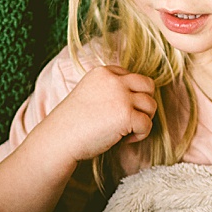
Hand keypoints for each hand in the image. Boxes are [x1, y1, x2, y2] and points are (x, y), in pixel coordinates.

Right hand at [40, 65, 155, 163]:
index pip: (132, 77)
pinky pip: (147, 124)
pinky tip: (123, 140)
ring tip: (126, 131)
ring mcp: (121, 97)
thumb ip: (111, 89)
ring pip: (151, 105)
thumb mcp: (90, 93)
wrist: (60, 139)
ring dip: (143, 120)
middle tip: (131, 119)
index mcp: (103, 72)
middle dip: (144, 103)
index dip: (130, 95)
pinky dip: (140, 134)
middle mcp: (114, 80)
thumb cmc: (73, 123)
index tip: (117, 111)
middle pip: (148, 86)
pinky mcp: (126, 115)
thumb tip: (138, 98)